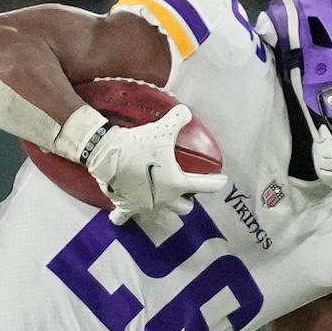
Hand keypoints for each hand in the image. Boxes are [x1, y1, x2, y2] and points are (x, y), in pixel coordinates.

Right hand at [61, 104, 229, 232]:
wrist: (109, 154)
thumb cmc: (139, 144)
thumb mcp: (163, 129)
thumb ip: (179, 119)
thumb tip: (186, 111)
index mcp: (177, 184)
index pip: (206, 186)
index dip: (217, 183)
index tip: (222, 180)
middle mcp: (165, 200)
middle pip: (185, 208)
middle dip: (187, 199)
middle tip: (184, 188)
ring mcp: (146, 207)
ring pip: (163, 217)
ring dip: (166, 210)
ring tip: (163, 199)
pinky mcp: (126, 208)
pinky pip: (123, 219)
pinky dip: (125, 215)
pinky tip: (127, 208)